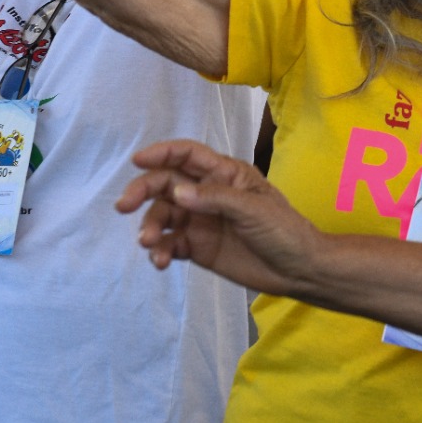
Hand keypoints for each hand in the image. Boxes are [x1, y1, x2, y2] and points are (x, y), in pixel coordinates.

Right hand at [116, 139, 321, 291]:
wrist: (298, 270)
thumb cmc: (284, 230)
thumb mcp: (254, 209)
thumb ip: (216, 199)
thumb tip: (177, 192)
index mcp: (224, 174)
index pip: (188, 154)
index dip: (162, 153)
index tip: (138, 160)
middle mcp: (207, 193)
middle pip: (166, 183)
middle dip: (143, 191)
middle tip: (123, 206)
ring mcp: (201, 220)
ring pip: (163, 216)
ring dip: (150, 226)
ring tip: (150, 243)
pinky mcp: (197, 247)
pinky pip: (170, 244)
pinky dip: (160, 250)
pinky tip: (160, 260)